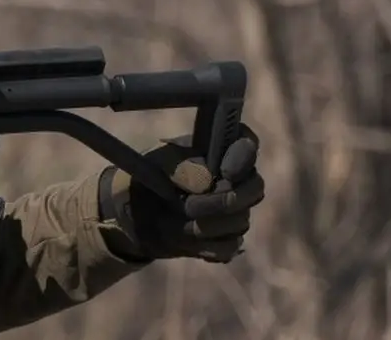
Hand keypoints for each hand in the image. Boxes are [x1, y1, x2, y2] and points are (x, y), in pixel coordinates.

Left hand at [100, 125, 264, 262]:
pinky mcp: (228, 238)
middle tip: (191, 206)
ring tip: (174, 218)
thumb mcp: (157, 164)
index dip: (243, 157)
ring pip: (240, 221)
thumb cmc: (150, 176)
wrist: (135, 211)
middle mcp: (236, 180)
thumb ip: (181, 167)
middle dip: (223, 200)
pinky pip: (228, 246)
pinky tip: (184, 238)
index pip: (247, 144)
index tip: (225, 171)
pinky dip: (204, 245)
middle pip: (255, 188)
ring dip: (206, 224)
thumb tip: (205, 181)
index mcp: (220, 150)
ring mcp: (236, 211)